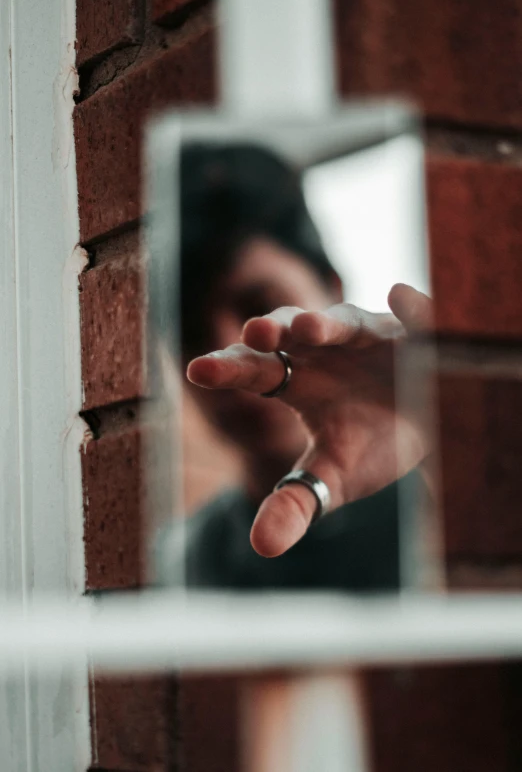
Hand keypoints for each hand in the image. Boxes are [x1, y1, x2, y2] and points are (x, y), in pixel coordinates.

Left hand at [188, 284, 432, 557]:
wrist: (430, 432)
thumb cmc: (371, 447)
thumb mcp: (333, 478)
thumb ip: (296, 505)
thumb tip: (260, 548)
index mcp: (297, 379)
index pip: (254, 369)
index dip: (228, 367)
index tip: (197, 371)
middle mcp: (326, 350)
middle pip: (289, 334)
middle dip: (272, 332)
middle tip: (253, 335)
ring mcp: (371, 337)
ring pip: (343, 323)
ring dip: (326, 323)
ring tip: (308, 328)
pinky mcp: (417, 334)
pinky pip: (414, 319)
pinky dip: (411, 310)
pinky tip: (402, 298)